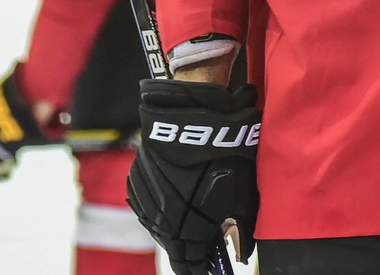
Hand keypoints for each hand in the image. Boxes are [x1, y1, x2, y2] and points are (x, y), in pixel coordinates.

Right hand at [127, 80, 259, 274]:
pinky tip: (177, 198)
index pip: (190, 266)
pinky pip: (148, 206)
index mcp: (185, 232)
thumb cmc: (223, 158)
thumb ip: (242, 230)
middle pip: (174, 248)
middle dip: (191, 249)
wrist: (193, 121)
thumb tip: (243, 253)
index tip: (211, 267)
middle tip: (207, 243)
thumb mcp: (243, 197)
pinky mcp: (136, 183)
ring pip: (159, 228)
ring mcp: (145, 203)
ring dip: (175, 228)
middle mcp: (160, 223)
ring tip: (193, 218)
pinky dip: (162, 208)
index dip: (202, 268)